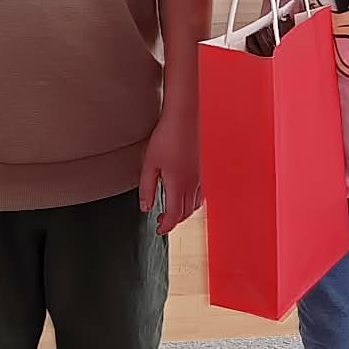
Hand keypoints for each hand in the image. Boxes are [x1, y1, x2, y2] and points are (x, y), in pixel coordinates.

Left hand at [139, 100, 201, 235]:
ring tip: (171, 211)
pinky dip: (191, 202)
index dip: (165, 226)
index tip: (157, 230)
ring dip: (183, 212)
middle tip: (160, 222)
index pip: (174, 215)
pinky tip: (184, 196)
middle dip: (173, 221)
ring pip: (194, 205)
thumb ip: (146, 189)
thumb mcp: (149, 164)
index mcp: (178, 185)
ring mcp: (200, 177)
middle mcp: (193, 184)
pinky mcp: (202, 170)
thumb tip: (146, 208)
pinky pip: (200, 194)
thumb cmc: (166, 138)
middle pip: (186, 213)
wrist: (184, 118)